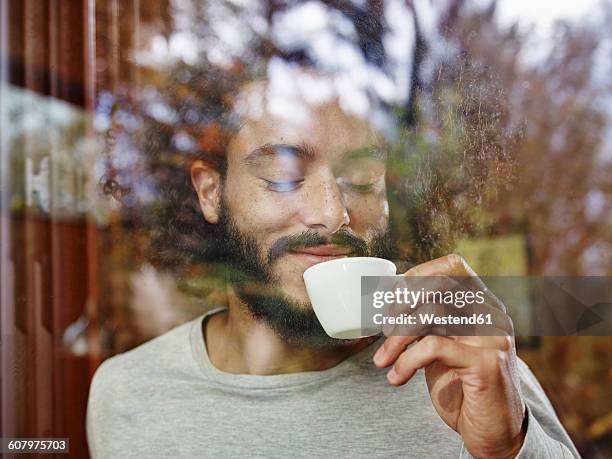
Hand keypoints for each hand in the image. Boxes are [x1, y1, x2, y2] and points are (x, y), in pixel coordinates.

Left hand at [373, 254, 526, 457]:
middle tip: (384, 330)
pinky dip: (407, 360)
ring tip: (382, 360)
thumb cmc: (463, 388)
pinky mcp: (486, 363)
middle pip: (437, 284)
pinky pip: (433, 346)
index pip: (453, 265)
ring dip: (396, 338)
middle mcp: (492, 314)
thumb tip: (389, 300)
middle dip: (401, 304)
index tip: (395, 299)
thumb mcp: (443, 346)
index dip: (419, 274)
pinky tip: (397, 377)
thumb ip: (429, 321)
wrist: (495, 435)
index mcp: (482, 305)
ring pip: (432, 312)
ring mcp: (493, 337)